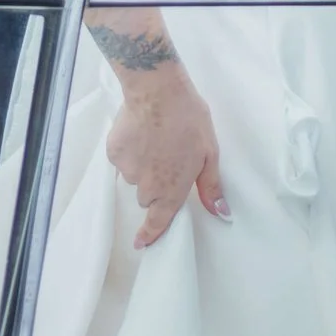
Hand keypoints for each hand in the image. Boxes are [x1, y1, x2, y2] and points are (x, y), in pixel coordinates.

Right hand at [106, 72, 226, 248]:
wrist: (157, 91)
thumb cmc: (189, 120)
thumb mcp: (210, 153)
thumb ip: (211, 187)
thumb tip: (221, 213)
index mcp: (171, 191)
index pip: (158, 223)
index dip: (150, 235)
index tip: (142, 244)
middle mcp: (146, 187)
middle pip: (148, 196)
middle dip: (157, 184)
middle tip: (169, 158)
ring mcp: (128, 171)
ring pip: (135, 176)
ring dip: (144, 165)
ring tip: (156, 140)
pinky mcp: (114, 153)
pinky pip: (122, 159)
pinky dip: (130, 150)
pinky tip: (141, 131)